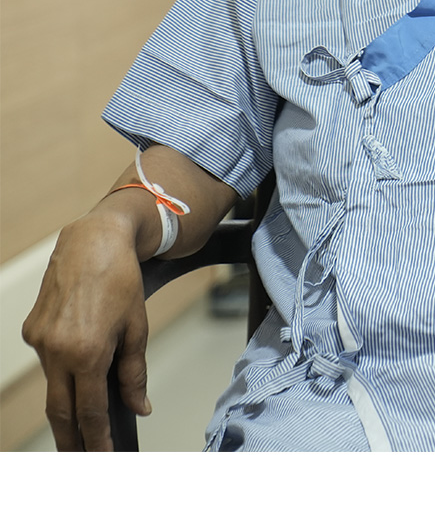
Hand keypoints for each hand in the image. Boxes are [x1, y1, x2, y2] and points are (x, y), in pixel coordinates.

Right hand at [21, 212, 151, 451]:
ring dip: (67, 400)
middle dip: (71, 438)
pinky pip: (48, 359)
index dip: (97, 438)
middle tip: (81, 457)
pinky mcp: (30, 330)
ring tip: (83, 417)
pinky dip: (62, 366)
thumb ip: (135, 373)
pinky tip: (76, 355)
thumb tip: (138, 406)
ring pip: (52, 385)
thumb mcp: (137, 328)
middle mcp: (57, 351)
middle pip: (60, 410)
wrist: (93, 242)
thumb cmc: (121, 280)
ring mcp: (39, 341)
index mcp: (87, 353)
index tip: (104, 454)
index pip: (91, 411)